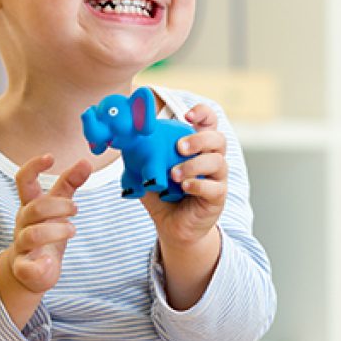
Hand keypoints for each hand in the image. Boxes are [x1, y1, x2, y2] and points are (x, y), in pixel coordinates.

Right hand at [4, 154, 91, 294]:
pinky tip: (49, 262)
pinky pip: (26, 266)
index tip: (50, 157)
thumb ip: (69, 184)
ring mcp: (21, 245)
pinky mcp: (23, 268)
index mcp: (29, 205)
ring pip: (32, 235)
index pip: (23, 181)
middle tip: (76, 209)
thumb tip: (85, 161)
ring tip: (72, 230)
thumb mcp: (57, 206)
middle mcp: (23, 223)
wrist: (28, 272)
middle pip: (34, 208)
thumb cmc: (45, 232)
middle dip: (58, 206)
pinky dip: (39, 264)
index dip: (33, 167)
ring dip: (56, 231)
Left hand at [141, 103, 227, 249]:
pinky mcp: (218, 197)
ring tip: (174, 174)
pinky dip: (198, 184)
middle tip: (179, 146)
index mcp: (197, 147)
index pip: (209, 122)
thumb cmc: (163, 194)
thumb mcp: (150, 171)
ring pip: (218, 162)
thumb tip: (122, 137)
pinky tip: (183, 187)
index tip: (187, 115)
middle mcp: (212, 159)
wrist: (173, 226)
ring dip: (194, 165)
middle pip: (218, 139)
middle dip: (199, 139)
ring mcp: (218, 178)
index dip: (203, 113)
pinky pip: (214, 187)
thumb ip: (142, 155)